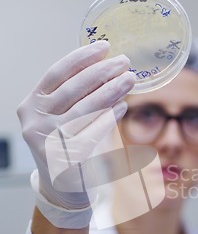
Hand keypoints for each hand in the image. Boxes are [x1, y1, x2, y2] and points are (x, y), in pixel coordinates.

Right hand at [17, 40, 134, 210]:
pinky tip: (122, 106)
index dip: (81, 58)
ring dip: (111, 91)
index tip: (104, 47)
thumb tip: (107, 67)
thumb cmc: (65, 142)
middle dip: (102, 72)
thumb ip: (76, 94)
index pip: (56, 73)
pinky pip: (93, 131)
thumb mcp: (62, 115)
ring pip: (85, 108)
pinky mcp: (66, 157)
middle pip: (73, 89)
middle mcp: (35, 121)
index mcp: (31, 104)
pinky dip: (109, 117)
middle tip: (124, 62)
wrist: (62, 185)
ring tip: (129, 80)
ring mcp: (48, 140)